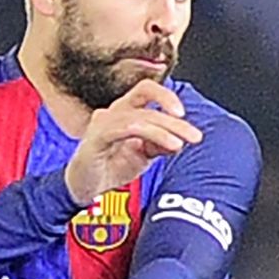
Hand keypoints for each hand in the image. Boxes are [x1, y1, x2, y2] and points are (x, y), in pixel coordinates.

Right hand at [64, 79, 203, 204]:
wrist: (84, 188)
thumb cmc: (109, 167)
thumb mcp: (143, 156)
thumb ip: (159, 144)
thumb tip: (181, 139)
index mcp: (124, 111)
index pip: (147, 90)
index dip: (166, 96)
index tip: (184, 115)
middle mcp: (113, 111)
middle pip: (146, 96)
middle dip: (174, 118)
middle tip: (194, 136)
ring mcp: (103, 122)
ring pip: (140, 115)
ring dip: (165, 129)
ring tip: (180, 144)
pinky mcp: (97, 136)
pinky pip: (127, 128)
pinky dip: (151, 135)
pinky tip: (167, 145)